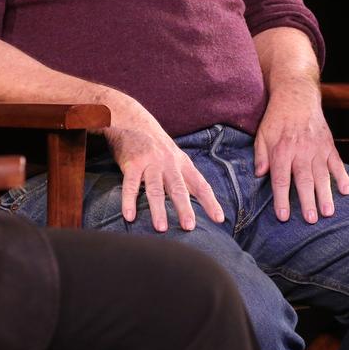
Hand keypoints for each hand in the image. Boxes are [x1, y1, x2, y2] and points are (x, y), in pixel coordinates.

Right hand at [104, 105, 224, 232]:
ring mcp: (150, 163)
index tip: (219, 219)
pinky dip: (129, 202)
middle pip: (179, 188)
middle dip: (185, 208)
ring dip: (158, 209)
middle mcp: (169, 163)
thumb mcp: (175, 157)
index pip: (201, 185)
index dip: (210, 202)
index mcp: (183, 163)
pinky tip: (129, 217)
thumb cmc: (156, 145)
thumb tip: (195, 200)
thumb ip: (182, 177)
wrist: (133, 120)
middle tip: (189, 227)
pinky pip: (130, 185)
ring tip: (161, 228)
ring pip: (156, 189)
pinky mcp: (132, 163)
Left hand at [254, 89, 348, 223]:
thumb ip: (261, 156)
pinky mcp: (328, 144)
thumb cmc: (277, 118)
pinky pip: (337, 163)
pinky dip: (342, 176)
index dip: (281, 199)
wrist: (297, 95)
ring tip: (328, 212)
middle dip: (307, 201)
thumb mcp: (262, 134)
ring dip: (326, 194)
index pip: (281, 179)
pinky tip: (346, 190)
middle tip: (311, 219)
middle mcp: (300, 151)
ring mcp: (317, 148)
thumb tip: (260, 175)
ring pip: (322, 174)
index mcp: (281, 151)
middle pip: (304, 180)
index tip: (283, 217)